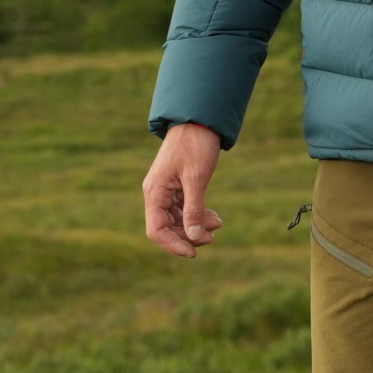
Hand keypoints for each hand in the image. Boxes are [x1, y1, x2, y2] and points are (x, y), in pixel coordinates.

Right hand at [143, 122, 223, 257]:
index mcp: (154, 192)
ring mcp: (167, 190)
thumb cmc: (195, 145)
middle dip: (189, 236)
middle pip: (167, 228)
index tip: (193, 253)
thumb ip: (194, 208)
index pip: (156, 231)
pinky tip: (214, 218)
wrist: (199, 119)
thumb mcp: (196, 177)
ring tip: (217, 225)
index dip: (174, 245)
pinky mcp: (178, 186)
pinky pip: (184, 208)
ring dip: (195, 226)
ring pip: (177, 219)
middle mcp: (157, 193)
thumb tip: (194, 237)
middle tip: (212, 237)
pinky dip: (198, 215)